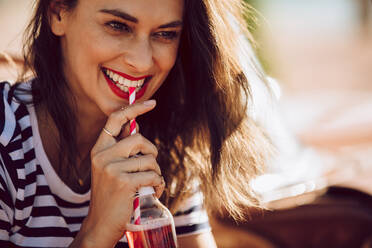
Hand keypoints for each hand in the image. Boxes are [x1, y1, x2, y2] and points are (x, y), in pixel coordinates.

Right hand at [78, 100, 164, 247]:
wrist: (101, 223)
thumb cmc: (111, 193)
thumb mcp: (110, 167)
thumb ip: (121, 148)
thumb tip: (137, 126)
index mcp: (99, 149)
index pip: (116, 119)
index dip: (134, 108)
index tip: (151, 102)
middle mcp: (102, 156)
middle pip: (139, 138)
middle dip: (151, 152)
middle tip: (150, 165)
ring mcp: (112, 169)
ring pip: (149, 159)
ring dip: (156, 171)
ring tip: (150, 183)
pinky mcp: (123, 182)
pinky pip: (153, 175)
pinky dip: (159, 184)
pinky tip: (153, 192)